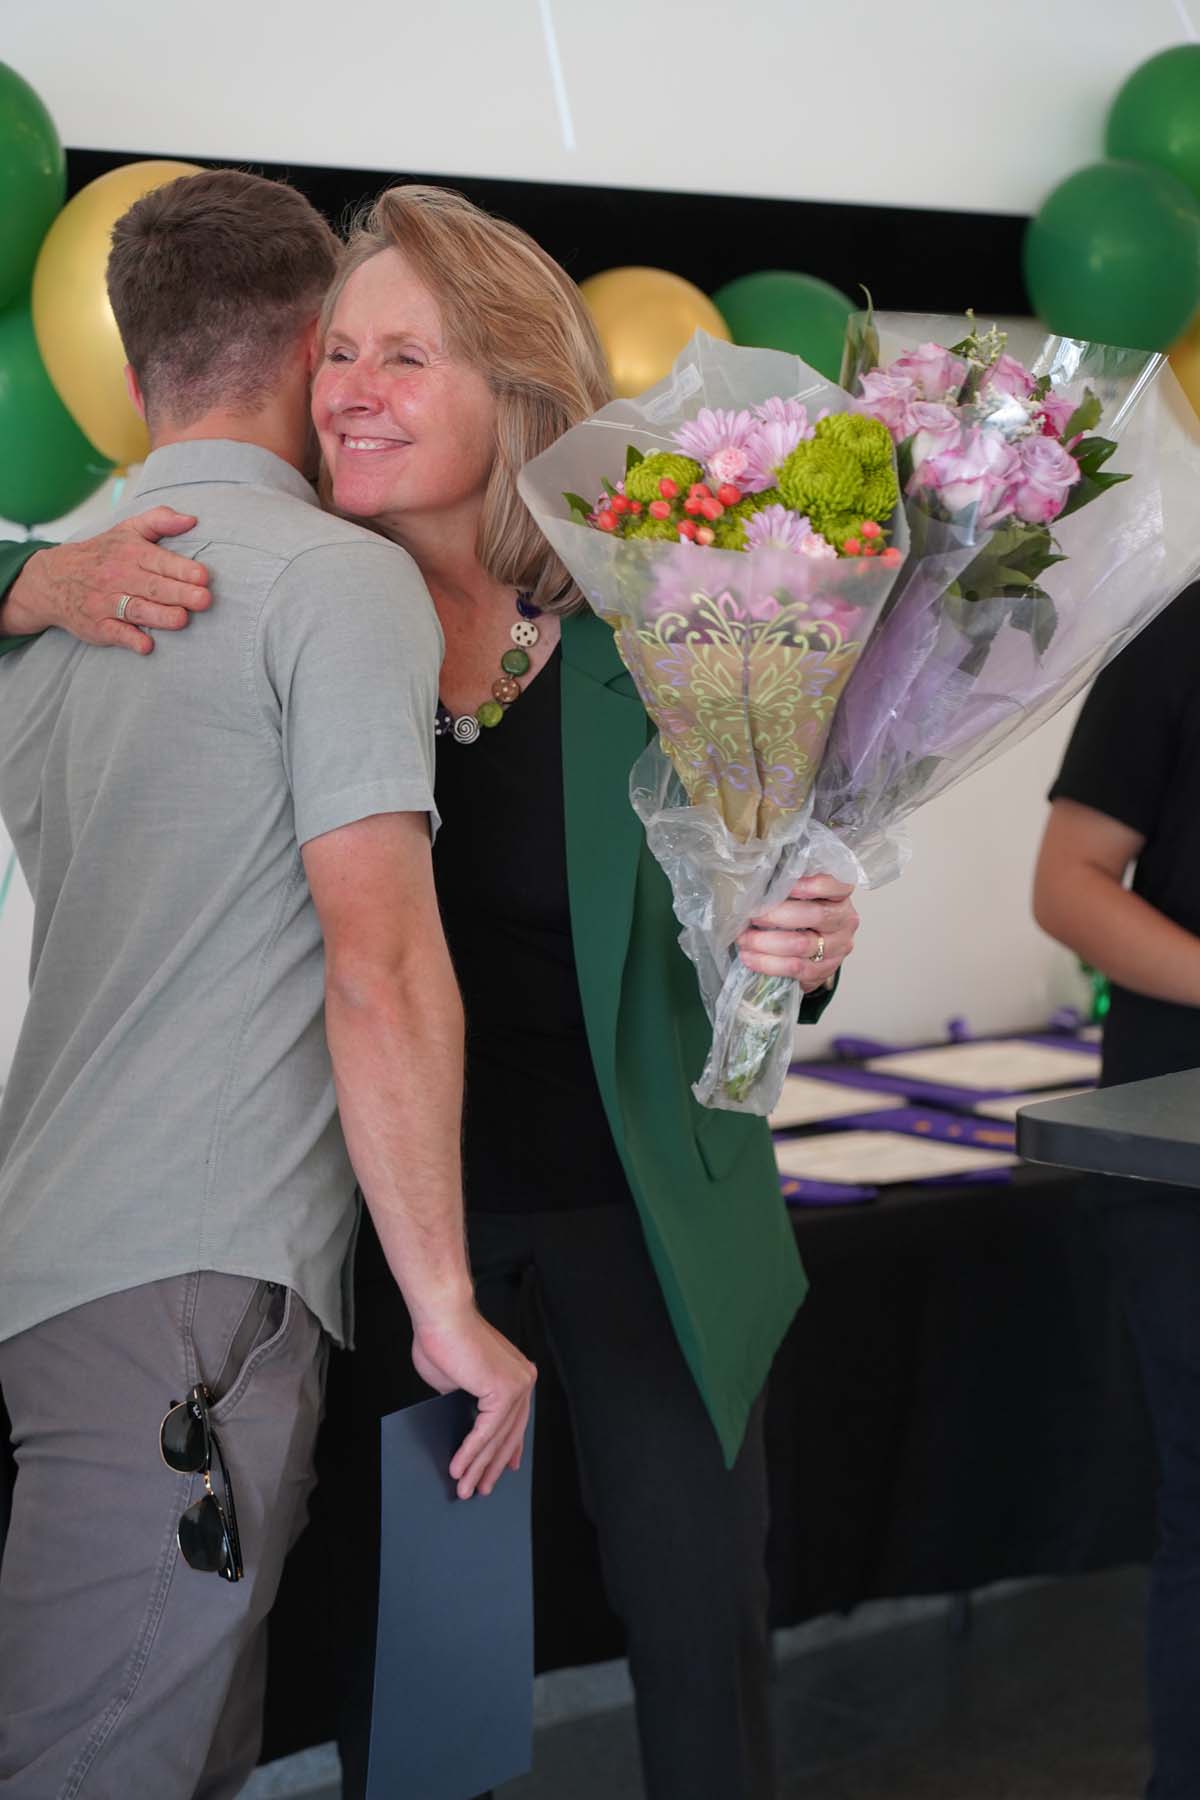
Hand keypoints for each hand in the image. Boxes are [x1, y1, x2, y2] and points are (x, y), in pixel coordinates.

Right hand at [4, 508, 209, 653]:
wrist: (52, 579)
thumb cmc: (102, 554)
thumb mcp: (127, 530)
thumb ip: (160, 521)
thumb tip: (191, 520)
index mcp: (131, 553)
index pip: (160, 561)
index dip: (182, 569)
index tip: (203, 576)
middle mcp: (119, 577)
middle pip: (154, 587)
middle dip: (180, 593)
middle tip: (204, 599)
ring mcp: (107, 603)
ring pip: (137, 609)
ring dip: (160, 616)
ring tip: (182, 619)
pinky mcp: (98, 626)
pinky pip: (115, 633)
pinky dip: (129, 639)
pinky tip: (146, 645)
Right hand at [412, 1306, 536, 1498]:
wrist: (441, 1316)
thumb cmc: (444, 1340)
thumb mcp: (457, 1382)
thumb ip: (467, 1402)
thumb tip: (465, 1426)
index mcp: (517, 1374)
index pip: (516, 1421)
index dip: (508, 1449)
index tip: (504, 1469)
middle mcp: (523, 1379)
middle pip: (507, 1434)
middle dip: (491, 1466)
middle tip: (478, 1489)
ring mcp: (517, 1385)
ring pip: (496, 1438)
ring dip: (476, 1467)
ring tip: (463, 1487)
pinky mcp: (503, 1391)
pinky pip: (485, 1432)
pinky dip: (470, 1453)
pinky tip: (458, 1468)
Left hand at [737, 873, 858, 991]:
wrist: (815, 949)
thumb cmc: (803, 914)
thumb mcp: (802, 896)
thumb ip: (788, 887)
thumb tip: (758, 883)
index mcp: (840, 896)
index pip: (833, 886)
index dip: (811, 885)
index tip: (785, 886)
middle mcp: (845, 921)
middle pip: (814, 915)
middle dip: (776, 915)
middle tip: (751, 915)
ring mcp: (838, 948)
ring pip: (802, 944)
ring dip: (766, 942)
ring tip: (744, 939)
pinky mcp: (826, 970)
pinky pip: (796, 968)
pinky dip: (769, 964)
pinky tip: (750, 958)